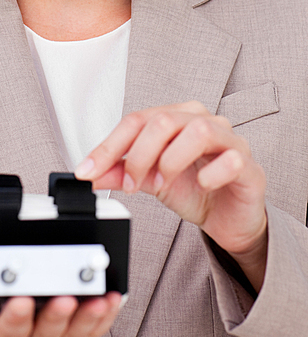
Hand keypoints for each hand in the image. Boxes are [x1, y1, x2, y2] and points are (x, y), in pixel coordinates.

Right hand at [0, 293, 121, 336]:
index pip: (7, 332)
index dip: (15, 318)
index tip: (21, 300)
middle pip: (44, 333)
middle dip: (55, 316)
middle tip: (64, 299)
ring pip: (72, 334)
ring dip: (86, 317)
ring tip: (97, 301)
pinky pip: (90, 333)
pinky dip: (104, 317)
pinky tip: (111, 300)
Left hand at [75, 101, 267, 290]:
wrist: (228, 219)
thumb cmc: (194, 190)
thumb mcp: (149, 180)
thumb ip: (121, 173)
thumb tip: (88, 173)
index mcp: (176, 118)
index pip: (136, 120)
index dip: (108, 146)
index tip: (89, 170)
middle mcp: (202, 120)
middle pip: (163, 121)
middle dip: (139, 156)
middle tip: (132, 183)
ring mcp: (228, 139)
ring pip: (198, 130)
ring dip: (171, 160)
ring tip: (162, 183)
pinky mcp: (248, 164)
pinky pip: (231, 159)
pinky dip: (211, 174)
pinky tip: (202, 185)